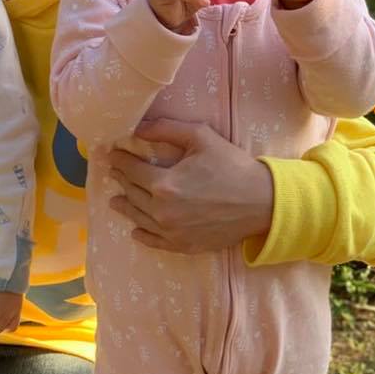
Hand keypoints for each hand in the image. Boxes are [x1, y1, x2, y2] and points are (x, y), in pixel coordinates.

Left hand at [107, 117, 273, 252]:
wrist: (263, 202)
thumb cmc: (233, 166)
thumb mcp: (200, 137)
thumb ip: (166, 130)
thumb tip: (138, 128)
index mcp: (164, 185)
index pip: (131, 171)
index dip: (119, 161)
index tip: (112, 154)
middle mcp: (162, 212)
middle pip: (133, 194)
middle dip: (122, 181)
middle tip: (114, 173)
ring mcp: (172, 232)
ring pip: (139, 218)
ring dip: (125, 207)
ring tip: (115, 201)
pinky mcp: (184, 245)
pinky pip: (155, 241)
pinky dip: (143, 235)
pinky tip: (136, 231)